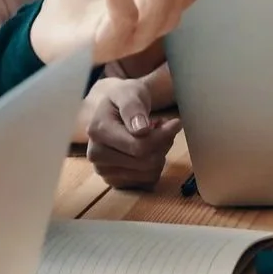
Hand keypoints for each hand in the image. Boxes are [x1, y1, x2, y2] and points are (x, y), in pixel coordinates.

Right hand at [82, 75, 179, 190]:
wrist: (114, 108)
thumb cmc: (123, 98)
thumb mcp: (128, 92)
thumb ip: (133, 107)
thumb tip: (140, 129)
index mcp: (97, 131)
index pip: (138, 146)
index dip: (162, 136)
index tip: (176, 123)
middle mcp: (96, 155)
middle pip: (145, 162)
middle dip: (161, 144)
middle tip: (164, 127)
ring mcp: (104, 170)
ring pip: (149, 172)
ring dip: (160, 154)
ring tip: (154, 136)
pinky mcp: (115, 181)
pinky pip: (148, 181)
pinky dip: (155, 165)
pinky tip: (149, 149)